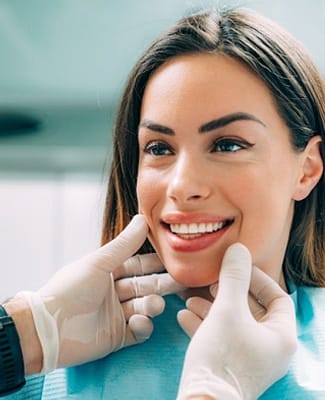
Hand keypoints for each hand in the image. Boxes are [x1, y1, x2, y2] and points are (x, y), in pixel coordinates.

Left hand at [14, 215, 182, 373]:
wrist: (48, 328)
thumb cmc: (70, 289)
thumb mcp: (98, 263)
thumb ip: (124, 244)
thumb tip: (143, 218)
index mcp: (108, 272)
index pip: (138, 265)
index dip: (156, 263)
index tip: (175, 259)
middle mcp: (114, 292)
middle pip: (145, 286)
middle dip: (162, 284)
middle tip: (182, 282)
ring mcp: (116, 315)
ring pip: (144, 307)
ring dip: (152, 305)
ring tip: (154, 305)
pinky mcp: (117, 337)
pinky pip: (138, 331)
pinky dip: (142, 326)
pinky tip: (138, 322)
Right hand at [177, 243, 296, 399]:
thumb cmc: (222, 355)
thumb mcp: (227, 309)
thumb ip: (234, 277)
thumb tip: (238, 249)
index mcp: (280, 336)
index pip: (278, 298)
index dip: (258, 279)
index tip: (237, 269)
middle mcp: (269, 348)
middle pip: (252, 309)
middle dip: (228, 292)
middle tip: (212, 283)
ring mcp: (249, 358)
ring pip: (232, 323)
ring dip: (211, 307)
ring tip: (191, 298)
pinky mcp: (230, 365)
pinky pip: (221, 337)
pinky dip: (205, 324)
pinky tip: (184, 315)